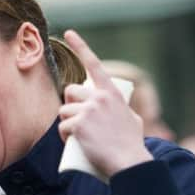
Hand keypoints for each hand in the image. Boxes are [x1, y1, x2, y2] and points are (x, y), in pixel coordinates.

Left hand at [58, 30, 152, 176]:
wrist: (130, 162)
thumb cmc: (132, 145)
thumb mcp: (132, 120)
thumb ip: (122, 110)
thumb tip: (118, 111)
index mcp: (112, 92)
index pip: (94, 64)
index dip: (80, 46)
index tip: (69, 33)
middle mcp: (99, 96)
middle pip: (70, 91)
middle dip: (70, 105)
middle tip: (78, 122)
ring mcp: (88, 109)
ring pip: (64, 111)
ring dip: (67, 125)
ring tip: (81, 138)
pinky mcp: (79, 124)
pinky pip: (62, 127)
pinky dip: (65, 137)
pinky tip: (74, 144)